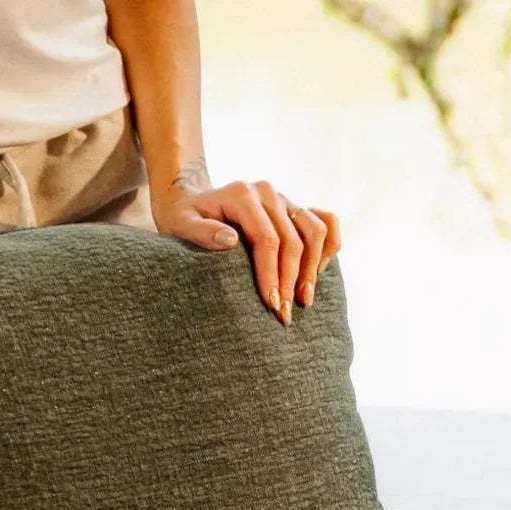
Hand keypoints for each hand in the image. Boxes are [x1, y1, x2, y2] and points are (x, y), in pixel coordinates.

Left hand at [153, 168, 340, 323]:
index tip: (272, 304)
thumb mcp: (181, 224)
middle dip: (291, 280)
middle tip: (285, 314)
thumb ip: (202, 232)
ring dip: (313, 267)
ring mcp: (285, 199)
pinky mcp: (294, 208)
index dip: (272, 274)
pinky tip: (318, 272)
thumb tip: (231, 240)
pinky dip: (329, 246)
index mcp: (243, 195)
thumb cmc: (184, 218)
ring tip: (305, 299)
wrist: (193, 200)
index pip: (267, 239)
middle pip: (293, 240)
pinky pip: (325, 221)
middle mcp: (268, 193)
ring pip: (315, 230)